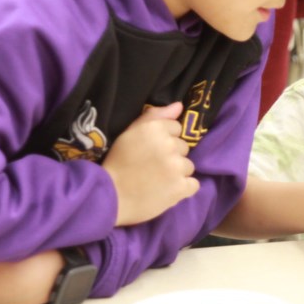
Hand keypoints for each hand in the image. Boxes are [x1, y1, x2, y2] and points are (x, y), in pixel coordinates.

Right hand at [102, 102, 198, 225]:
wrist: (110, 197)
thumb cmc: (117, 164)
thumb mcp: (130, 134)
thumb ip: (155, 117)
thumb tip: (179, 106)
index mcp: (155, 129)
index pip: (176, 128)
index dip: (164, 139)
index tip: (151, 150)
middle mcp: (169, 145)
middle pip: (183, 147)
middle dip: (172, 155)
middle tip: (153, 166)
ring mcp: (177, 167)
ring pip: (188, 166)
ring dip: (178, 173)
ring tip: (159, 180)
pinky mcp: (181, 187)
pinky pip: (193, 184)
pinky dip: (183, 189)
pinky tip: (168, 190)